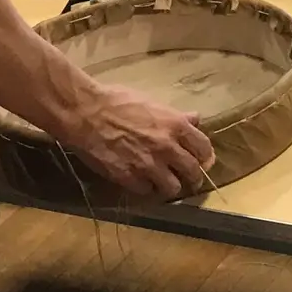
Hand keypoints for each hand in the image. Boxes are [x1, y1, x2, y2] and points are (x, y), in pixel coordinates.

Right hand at [66, 84, 214, 199]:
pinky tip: (141, 181)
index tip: (202, 161)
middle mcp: (167, 147)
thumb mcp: (152, 102)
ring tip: (164, 184)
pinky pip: (146, 191)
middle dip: (193, 178)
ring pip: (172, 188)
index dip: (205, 157)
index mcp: (176, 125)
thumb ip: (176, 116)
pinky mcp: (129, 177)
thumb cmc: (117, 101)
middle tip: (188, 180)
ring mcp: (148, 165)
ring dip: (169, 187)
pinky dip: (145, 188)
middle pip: (193, 172)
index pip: (204, 148)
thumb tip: (194, 119)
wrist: (86, 112)